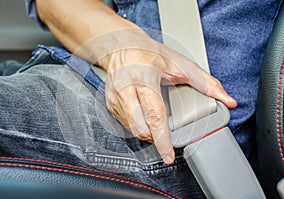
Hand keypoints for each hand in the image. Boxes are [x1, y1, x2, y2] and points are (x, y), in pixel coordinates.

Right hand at [91, 28, 237, 164]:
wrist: (120, 48)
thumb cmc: (148, 54)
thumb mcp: (180, 63)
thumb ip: (205, 82)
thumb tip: (226, 99)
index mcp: (143, 78)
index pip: (154, 115)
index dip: (163, 139)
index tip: (169, 155)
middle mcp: (125, 90)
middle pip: (141, 128)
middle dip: (156, 138)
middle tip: (166, 135)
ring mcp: (114, 99)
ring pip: (133, 130)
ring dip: (148, 132)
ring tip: (155, 119)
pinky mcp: (110, 105)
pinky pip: (126, 125)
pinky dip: (138, 125)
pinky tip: (143, 113)